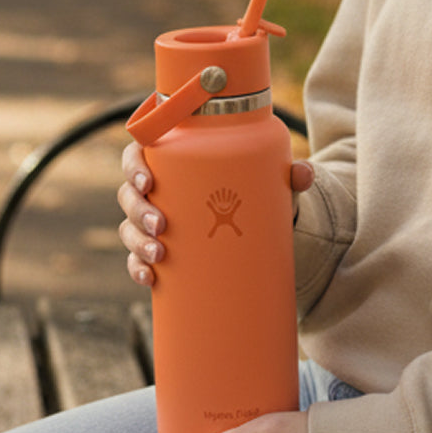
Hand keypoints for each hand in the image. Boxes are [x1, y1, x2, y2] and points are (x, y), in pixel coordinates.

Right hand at [118, 141, 314, 287]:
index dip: (134, 165)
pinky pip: (137, 260)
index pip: (139, 154)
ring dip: (137, 241)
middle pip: (129, 194)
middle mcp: (158, 190)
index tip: (147, 180)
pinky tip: (149, 278)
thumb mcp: (271, 182)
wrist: (261, 228)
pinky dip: (138, 268)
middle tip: (161, 225)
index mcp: (174, 161)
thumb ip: (288, 175)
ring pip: (129, 228)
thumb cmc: (255, 192)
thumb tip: (303, 174)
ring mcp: (154, 222)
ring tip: (159, 254)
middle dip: (138, 211)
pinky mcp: (159, 250)